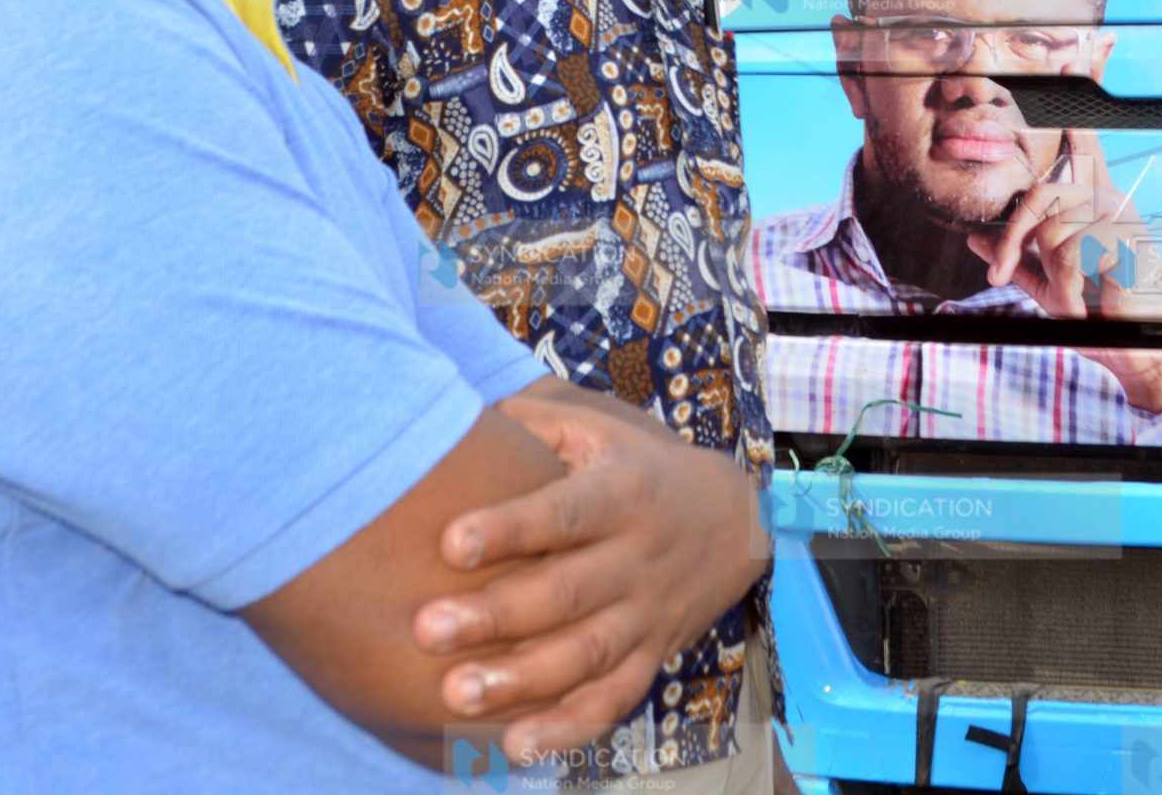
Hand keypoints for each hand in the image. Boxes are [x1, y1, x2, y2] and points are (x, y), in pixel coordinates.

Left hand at [412, 386, 769, 760]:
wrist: (735, 520)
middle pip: (566, 593)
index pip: (563, 513)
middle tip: (426, 631)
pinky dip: (568, 729)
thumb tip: (458, 414)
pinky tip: (516, 747)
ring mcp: (647, 614)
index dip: (509, 528)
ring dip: (521, 681)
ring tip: (456, 697)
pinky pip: (612, 700)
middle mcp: (637, 558)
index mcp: (623, 495)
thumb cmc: (640, 468)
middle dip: (496, 616)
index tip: (449, 543)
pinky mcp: (652, 657)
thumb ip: (535, 421)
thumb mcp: (601, 428)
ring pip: (586, 655)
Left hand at [964, 131, 1161, 413]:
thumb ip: (1017, 259)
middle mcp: (1110, 202)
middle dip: (1014, 237)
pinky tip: (1085, 304)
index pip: (1082, 151)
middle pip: (1042, 192)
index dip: (1072, 115)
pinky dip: (1068, 287)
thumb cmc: (1102, 317)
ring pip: (1053, 229)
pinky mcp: (1128, 239)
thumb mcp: (1049, 286)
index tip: (1068, 67)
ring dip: (1053, 278)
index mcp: (1095, 205)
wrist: (1139, 350)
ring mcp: (1122, 218)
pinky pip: (1072, 252)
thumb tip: (974, 239)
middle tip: (999, 277)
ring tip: (1072, 301)